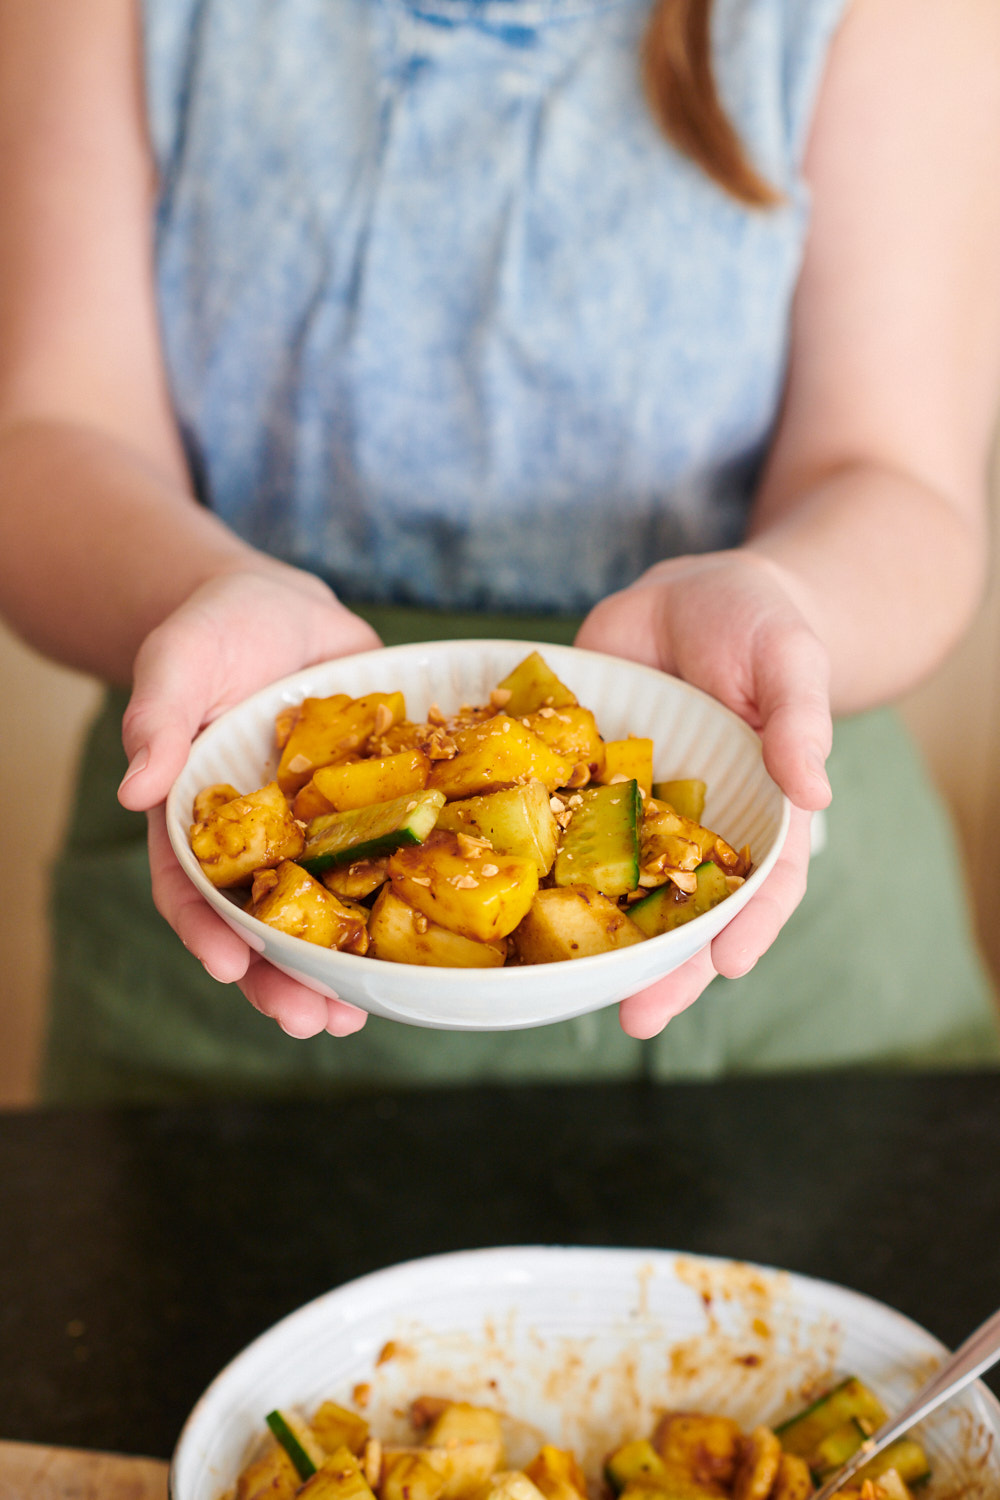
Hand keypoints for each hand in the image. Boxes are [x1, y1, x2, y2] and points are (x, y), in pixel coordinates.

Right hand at [116, 564, 381, 1036]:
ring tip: (357, 1016)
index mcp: (201, 820)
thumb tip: (133, 788)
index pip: (191, 888)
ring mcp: (316, 834)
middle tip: (309, 1022)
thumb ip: (158, 718)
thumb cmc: (214, 632)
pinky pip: (387, 863)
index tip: (227, 967)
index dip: (207, 931)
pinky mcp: (371, 811)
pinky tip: (423, 951)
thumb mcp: (178, 661)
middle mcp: (259, 840)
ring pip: (325, 913)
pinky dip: (401, 905)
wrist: (283, 611)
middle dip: (281, 979)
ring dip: (339, 969)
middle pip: (261, 925)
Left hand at [574, 549, 832, 1038]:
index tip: (726, 967)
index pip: (762, 886)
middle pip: (681, 911)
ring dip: (592, 940)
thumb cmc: (761, 627)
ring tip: (564, 992)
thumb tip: (814, 791)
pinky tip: (502, 897)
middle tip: (638, 1020)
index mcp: (755, 812)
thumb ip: (798, 722)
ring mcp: (631, 810)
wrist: (691, 592)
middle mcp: (690, 827)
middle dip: (662, 968)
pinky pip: (554, 823)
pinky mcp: (579, 779)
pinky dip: (530, 861)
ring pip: (612, 886)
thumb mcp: (790, 662)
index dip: (747, 928)